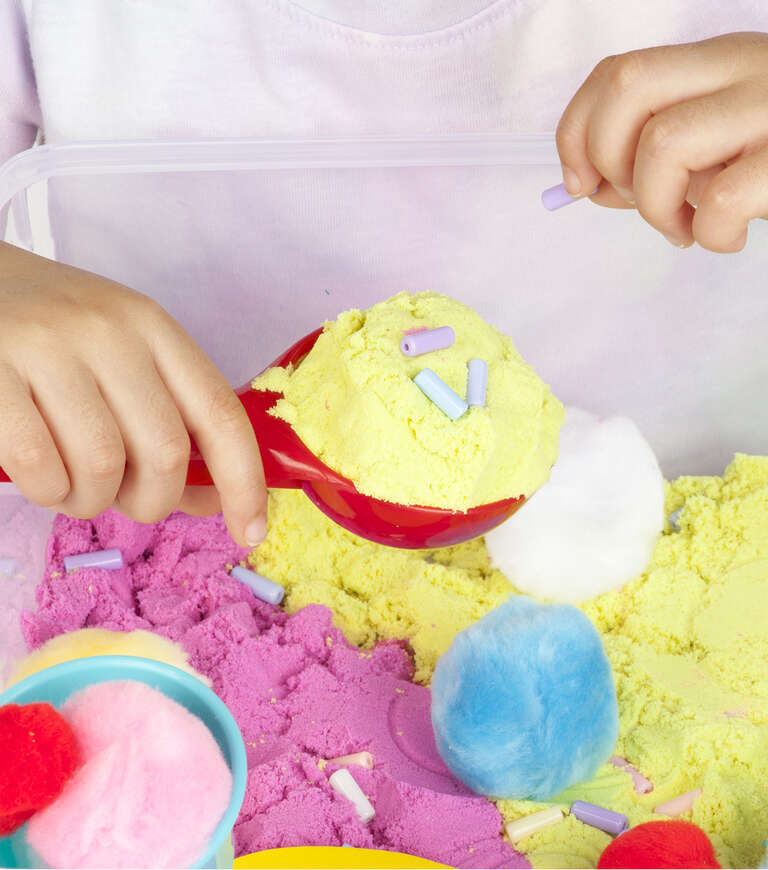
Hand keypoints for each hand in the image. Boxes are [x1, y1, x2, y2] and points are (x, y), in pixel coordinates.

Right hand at [0, 242, 266, 545]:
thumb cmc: (54, 335)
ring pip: (104, 466)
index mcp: (153, 327)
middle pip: (166, 452)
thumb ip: (168, 422)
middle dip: (153, 501)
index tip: (251, 530)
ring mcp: (47, 347)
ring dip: (93, 501)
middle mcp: (109, 331)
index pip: (220, 413)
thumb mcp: (122, 359)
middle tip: (126, 500)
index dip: (245, 481)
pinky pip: (40, 467)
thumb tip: (213, 500)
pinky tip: (42, 478)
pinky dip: (48, 493)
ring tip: (74, 486)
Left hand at [556, 32, 767, 251]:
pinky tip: (729, 238)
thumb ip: (652, 158)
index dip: (577, 129)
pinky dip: (708, 234)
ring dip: (654, 206)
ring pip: (663, 143)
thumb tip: (588, 185)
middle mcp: (745, 68)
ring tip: (683, 228)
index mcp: (717, 62)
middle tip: (634, 200)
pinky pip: (721, 200)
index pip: (617, 72)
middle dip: (606, 158)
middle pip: (628, 87)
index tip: (578, 181)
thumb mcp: (715, 147)